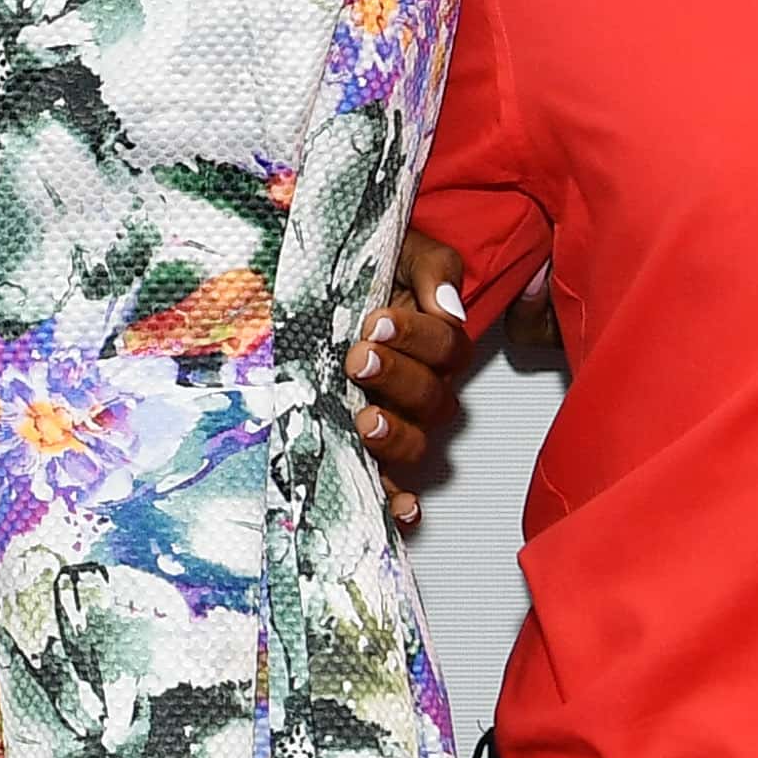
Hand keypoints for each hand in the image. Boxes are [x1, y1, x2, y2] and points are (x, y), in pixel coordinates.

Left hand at [346, 225, 473, 529]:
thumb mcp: (399, 250)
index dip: (418, 336)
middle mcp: (421, 384)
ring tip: (363, 418)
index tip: (377, 321)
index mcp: (435, 340)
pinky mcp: (363, 446)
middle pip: (432, 397)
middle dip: (397, 377)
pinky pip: (393, 481)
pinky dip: (398, 499)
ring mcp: (394, 417)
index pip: (447, 346)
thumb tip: (446, 305)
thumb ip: (431, 269)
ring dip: (394, 434)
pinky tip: (399, 508)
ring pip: (415, 440)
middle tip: (358, 357)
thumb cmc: (363, 266)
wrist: (311, 279)